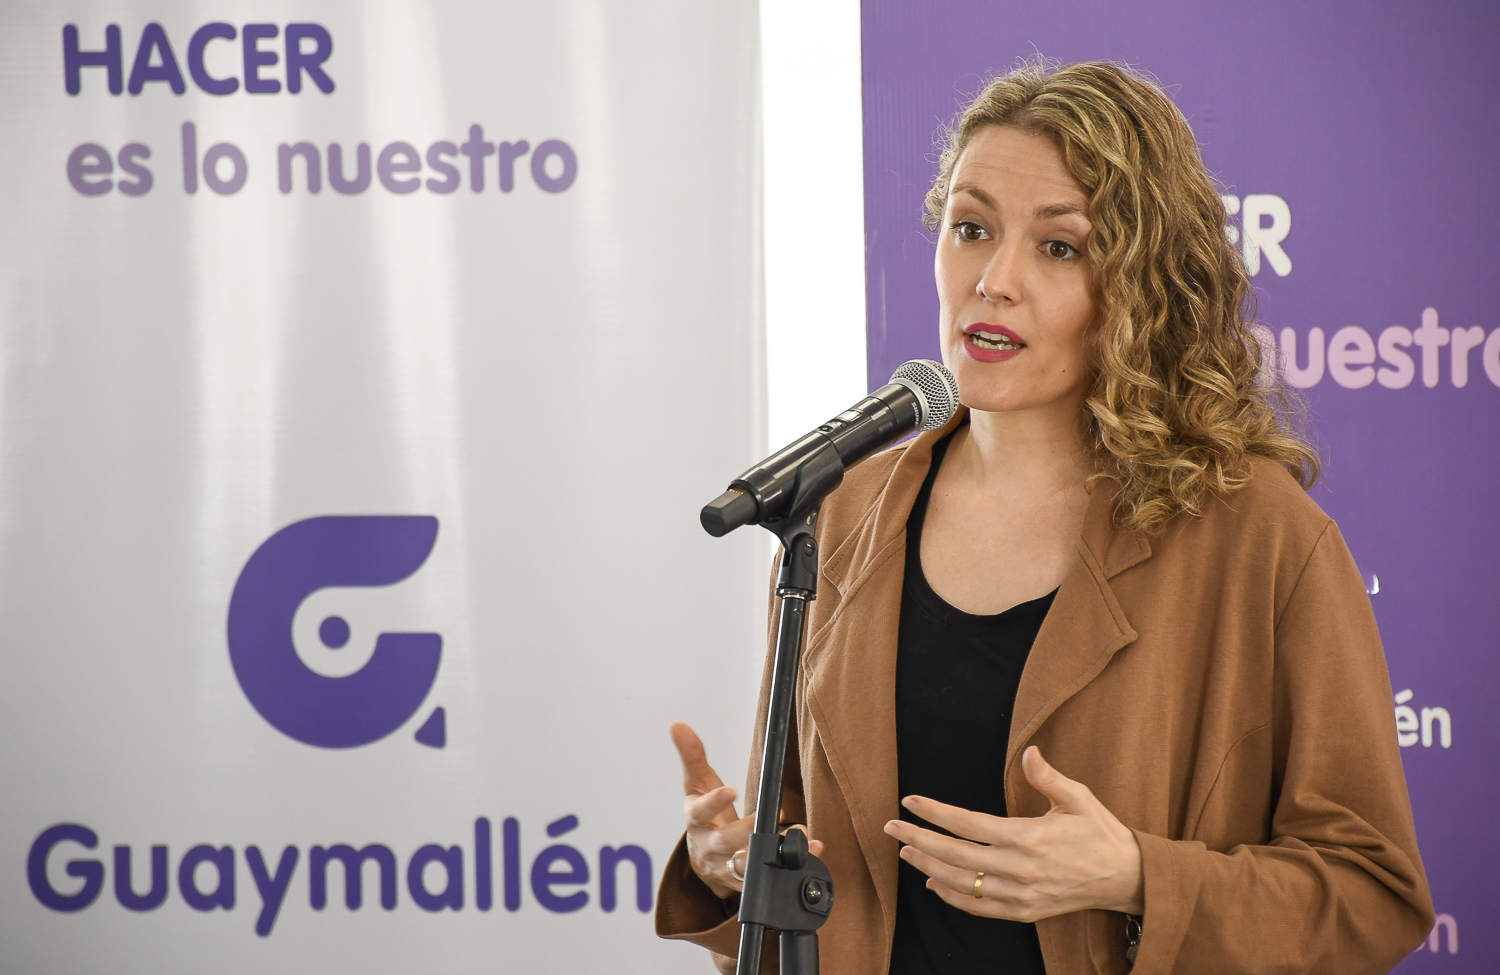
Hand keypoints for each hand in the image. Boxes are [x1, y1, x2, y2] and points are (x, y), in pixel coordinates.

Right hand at [671, 721, 821, 898]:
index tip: (731, 790)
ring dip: (772, 851)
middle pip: (724, 843)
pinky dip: (790, 866)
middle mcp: (708, 847)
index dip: (714, 802)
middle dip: (747, 830)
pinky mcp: (742, 883)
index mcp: (696, 821)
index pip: (700, 812)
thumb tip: (677, 725)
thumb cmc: (703, 815)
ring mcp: (724, 868)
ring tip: (797, 836)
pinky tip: (811, 852)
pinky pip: (767, 877)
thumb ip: (691, 755)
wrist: (703, 858)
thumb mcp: (696, 784)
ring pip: (746, 866)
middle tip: (770, 814)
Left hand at [882, 745, 1142, 921]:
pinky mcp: (1025, 912)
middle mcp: (1019, 869)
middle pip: (955, 855)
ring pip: (961, 884)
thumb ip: (1048, 776)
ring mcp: (1020, 894)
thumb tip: (1028, 752)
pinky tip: (934, 883)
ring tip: (905, 851)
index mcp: (1028, 837)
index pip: (968, 824)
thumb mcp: (1079, 797)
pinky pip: (979, 908)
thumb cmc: (1100, 832)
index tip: (910, 801)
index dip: (934, 813)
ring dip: (929, 867)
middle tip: (890, 827)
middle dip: (918, 840)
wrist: (1126, 878)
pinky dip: (953, 897)